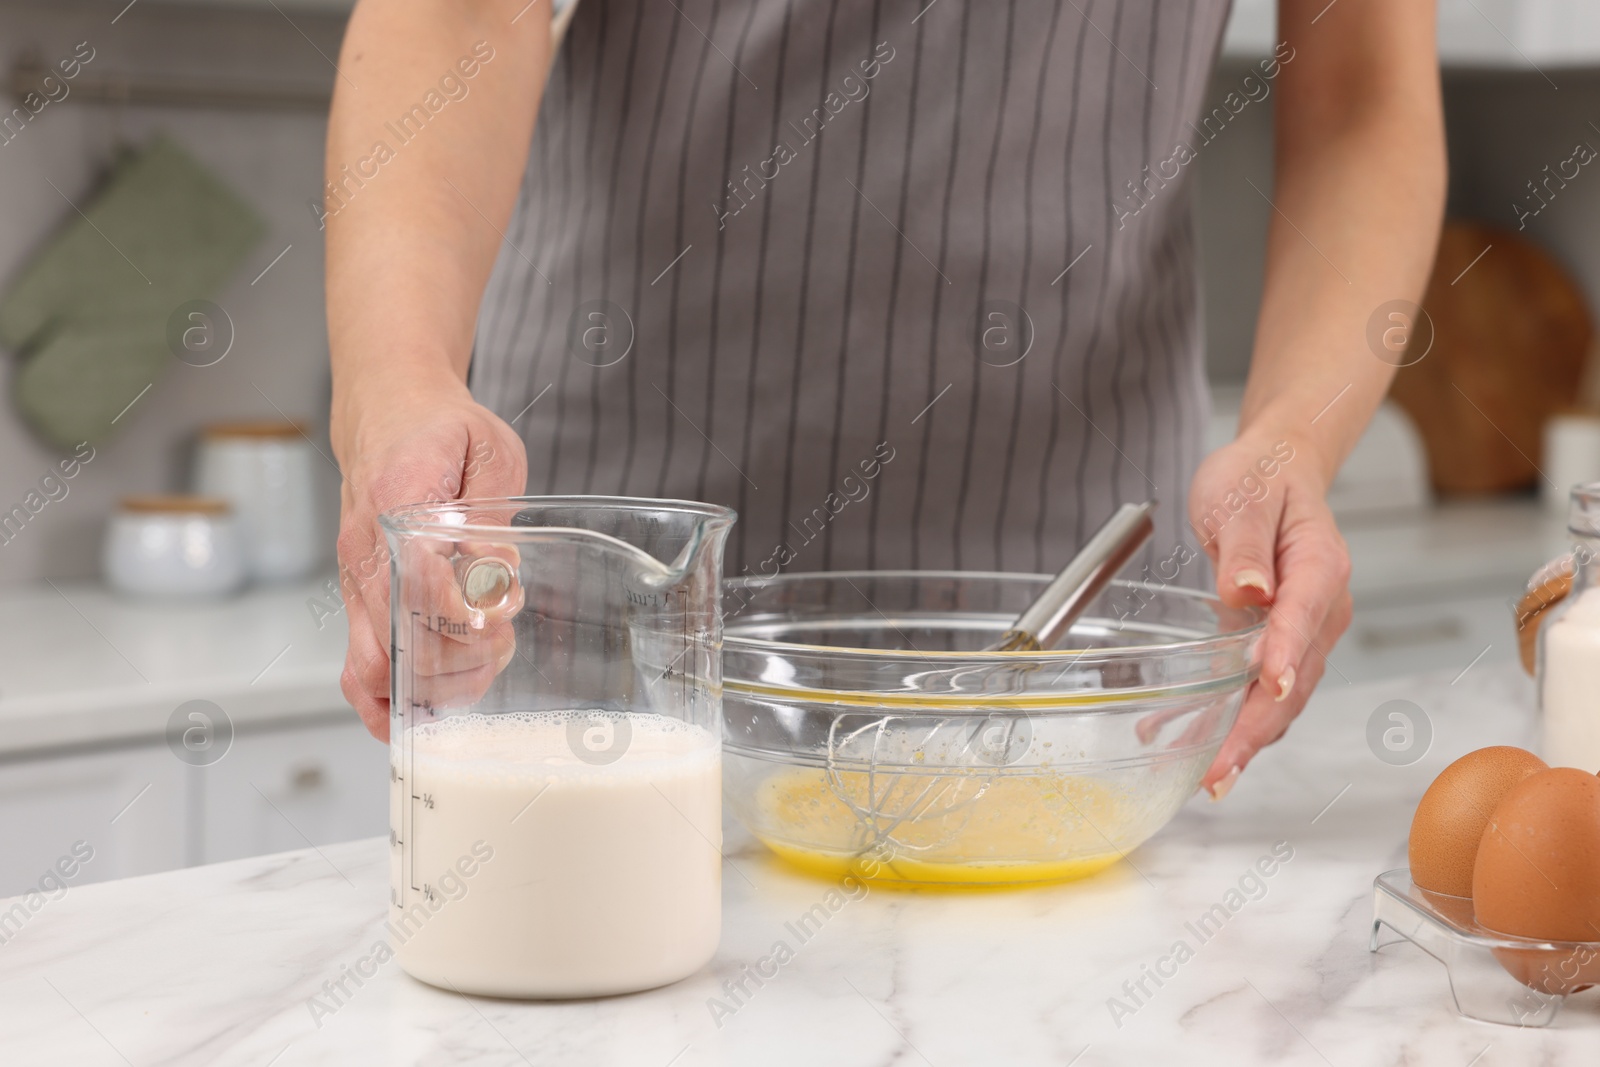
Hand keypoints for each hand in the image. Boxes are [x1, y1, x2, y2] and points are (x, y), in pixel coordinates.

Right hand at [331, 373, 527, 739]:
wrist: (388, 410)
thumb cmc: (441, 428)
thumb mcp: (489, 449)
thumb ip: (493, 514)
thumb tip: (499, 578)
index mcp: (395, 503)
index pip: (415, 585)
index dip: (458, 620)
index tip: (498, 624)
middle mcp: (364, 552)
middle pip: (392, 644)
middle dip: (454, 664)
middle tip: (500, 646)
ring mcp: (353, 581)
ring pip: (373, 669)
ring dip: (432, 687)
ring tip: (481, 666)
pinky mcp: (357, 600)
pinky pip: (357, 670)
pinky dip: (391, 700)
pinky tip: (433, 701)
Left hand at [1186, 428, 1352, 797]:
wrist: (1274, 471)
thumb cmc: (1259, 479)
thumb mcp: (1243, 498)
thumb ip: (1244, 547)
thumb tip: (1249, 590)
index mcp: (1319, 567)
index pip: (1303, 618)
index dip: (1284, 658)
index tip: (1265, 693)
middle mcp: (1321, 607)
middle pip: (1295, 678)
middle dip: (1258, 729)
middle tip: (1221, 770)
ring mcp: (1304, 630)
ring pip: (1280, 697)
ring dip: (1244, 738)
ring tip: (1207, 777)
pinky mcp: (1281, 643)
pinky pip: (1257, 688)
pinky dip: (1228, 718)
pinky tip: (1183, 736)